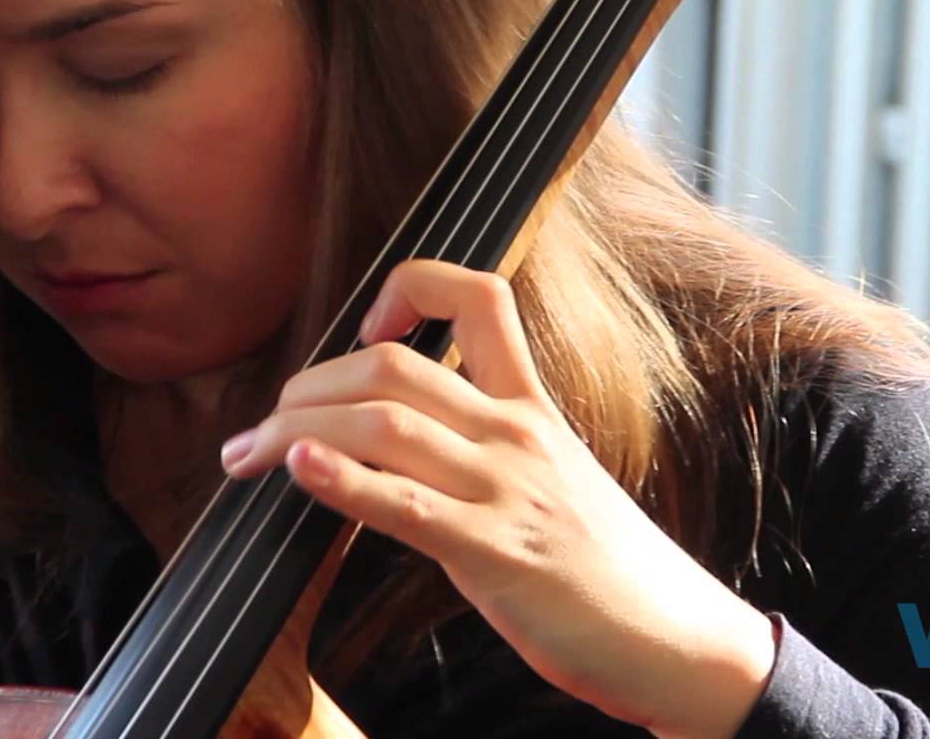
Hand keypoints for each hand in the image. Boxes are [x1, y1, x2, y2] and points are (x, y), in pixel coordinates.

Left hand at [218, 258, 777, 737]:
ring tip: (250, 456)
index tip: (367, 326)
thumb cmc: (608, 569)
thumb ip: (488, 446)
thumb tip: (400, 437)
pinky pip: (408, 506)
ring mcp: (508, 490)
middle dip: (310, 387)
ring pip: (387, 424)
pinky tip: (299, 473)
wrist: (678, 641)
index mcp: (534, 407)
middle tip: (265, 425)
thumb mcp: (555, 479)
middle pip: (395, 366)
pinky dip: (344, 483)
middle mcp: (518, 433)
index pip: (480, 296)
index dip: (411, 287)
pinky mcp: (498, 554)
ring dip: (298, 433)